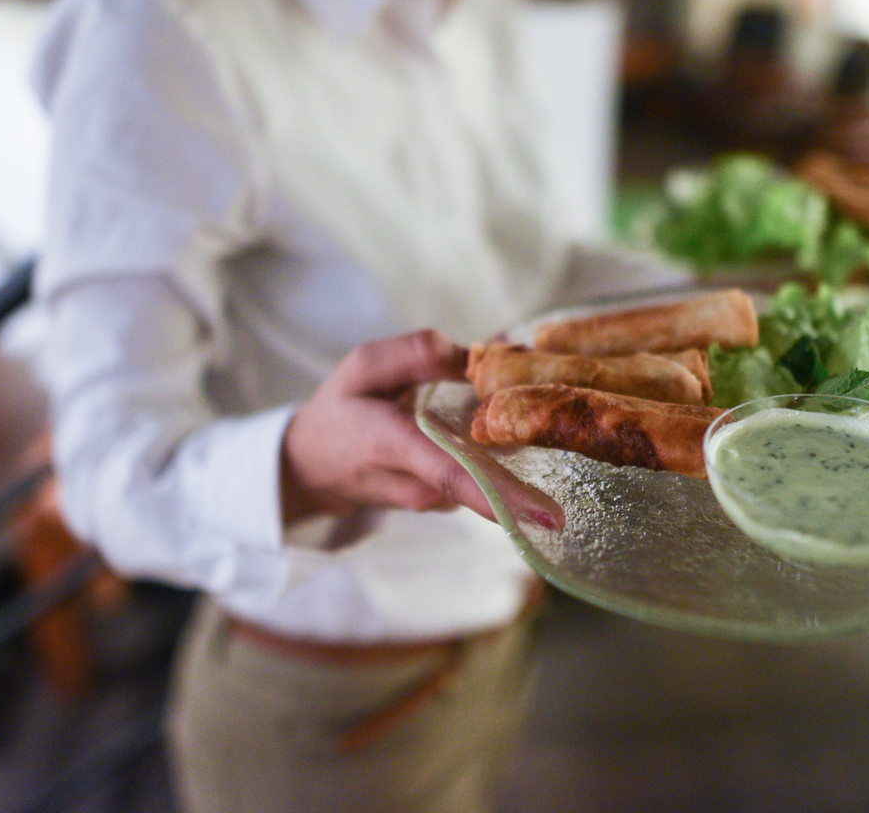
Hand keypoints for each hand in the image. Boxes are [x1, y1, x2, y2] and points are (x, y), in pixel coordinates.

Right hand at [283, 330, 541, 525]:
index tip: (548, 516)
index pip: (453, 476)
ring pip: (486, 470)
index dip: (502, 496)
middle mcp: (420, 486)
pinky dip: (492, 447)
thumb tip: (481, 352)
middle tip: (556, 412)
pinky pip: (478, 472)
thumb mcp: (364, 365)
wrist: (312, 466)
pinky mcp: (444, 502)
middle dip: (527, 446)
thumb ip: (418, 353)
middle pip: (487, 473)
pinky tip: (489, 419)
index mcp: (394, 446)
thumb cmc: (340, 410)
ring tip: (519, 398)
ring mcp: (434, 500)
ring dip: (509, 440)